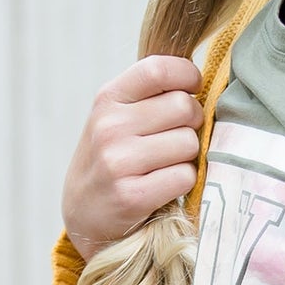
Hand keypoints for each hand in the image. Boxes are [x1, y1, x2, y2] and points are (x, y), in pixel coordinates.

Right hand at [60, 56, 202, 263]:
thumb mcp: (115, 117)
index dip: (188, 76)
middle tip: (177, 137)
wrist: (84, 215)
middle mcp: (110, 126)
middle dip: (192, 123)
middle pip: (184, 106)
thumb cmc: (112, 158)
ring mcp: (119, 161)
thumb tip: (201, 79)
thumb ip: (150, 95)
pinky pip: (185, 176)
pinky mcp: (132, 196)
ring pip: (189, 143)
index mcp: (107, 99)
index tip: (192, 89)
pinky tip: (164, 186)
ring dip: (188, 156)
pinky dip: (184, 182)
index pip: (159, 69)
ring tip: (166, 164)